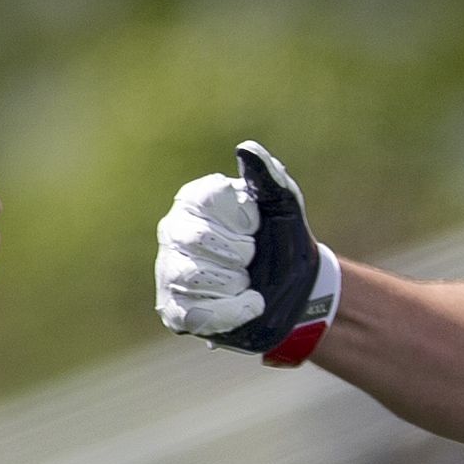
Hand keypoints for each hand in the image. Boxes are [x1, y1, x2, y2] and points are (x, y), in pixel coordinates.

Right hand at [154, 140, 339, 364]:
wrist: (294, 292)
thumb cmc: (282, 241)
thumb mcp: (284, 205)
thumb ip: (268, 175)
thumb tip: (246, 149)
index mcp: (194, 200)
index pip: (207, 199)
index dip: (243, 218)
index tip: (256, 226)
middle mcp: (173, 231)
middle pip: (197, 239)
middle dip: (240, 253)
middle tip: (251, 258)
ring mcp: (169, 271)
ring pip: (195, 277)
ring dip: (237, 283)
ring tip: (245, 282)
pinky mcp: (174, 308)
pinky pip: (197, 313)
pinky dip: (233, 312)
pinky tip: (249, 304)